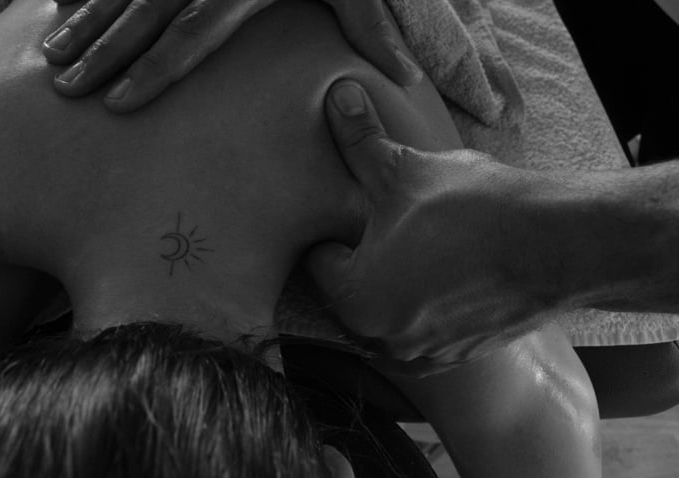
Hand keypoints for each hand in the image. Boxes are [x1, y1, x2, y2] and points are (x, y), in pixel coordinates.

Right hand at [43, 0, 422, 112]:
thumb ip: (372, 25)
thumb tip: (404, 80)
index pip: (191, 34)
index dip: (154, 70)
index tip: (119, 102)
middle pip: (142, 14)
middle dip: (101, 52)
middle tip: (66, 88)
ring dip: (82, 20)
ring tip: (48, 55)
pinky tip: (60, 7)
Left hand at [310, 80, 564, 375]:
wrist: (559, 246)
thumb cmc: (474, 211)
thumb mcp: (405, 170)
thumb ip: (360, 140)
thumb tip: (336, 97)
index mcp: (356, 302)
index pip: (317, 261)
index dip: (330, 228)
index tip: (349, 209)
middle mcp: (383, 340)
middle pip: (349, 289)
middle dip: (359, 256)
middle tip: (381, 221)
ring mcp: (424, 353)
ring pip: (387, 308)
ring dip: (392, 280)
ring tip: (416, 243)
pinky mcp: (458, 354)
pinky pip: (423, 324)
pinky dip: (426, 300)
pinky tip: (446, 269)